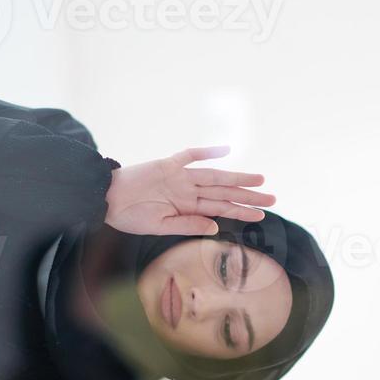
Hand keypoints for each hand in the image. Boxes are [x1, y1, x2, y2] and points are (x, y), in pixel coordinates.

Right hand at [104, 146, 274, 236]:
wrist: (106, 199)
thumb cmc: (129, 216)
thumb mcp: (159, 226)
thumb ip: (187, 225)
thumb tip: (215, 228)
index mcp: (186, 208)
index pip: (220, 209)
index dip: (241, 211)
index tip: (262, 215)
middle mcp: (187, 191)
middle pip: (224, 192)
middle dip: (248, 195)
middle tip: (273, 197)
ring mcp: (179, 176)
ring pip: (214, 175)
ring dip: (236, 177)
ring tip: (259, 179)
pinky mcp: (167, 164)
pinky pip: (189, 155)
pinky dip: (207, 152)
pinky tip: (226, 150)